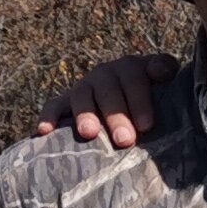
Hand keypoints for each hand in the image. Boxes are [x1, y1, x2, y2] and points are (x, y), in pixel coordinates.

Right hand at [37, 53, 171, 148]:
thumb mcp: (161, 75)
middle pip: (107, 92)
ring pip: (81, 98)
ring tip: (88, 133)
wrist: (130, 92)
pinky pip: (53, 106)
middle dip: (115, 115)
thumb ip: (163, 69)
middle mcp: (104, 74)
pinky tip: (43, 132)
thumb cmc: (153, 91)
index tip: (147, 125)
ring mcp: (83, 87)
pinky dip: (48, 117)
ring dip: (84, 115)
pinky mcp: (65, 102)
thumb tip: (160, 71)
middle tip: (125, 140)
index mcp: (129, 67)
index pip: (133, 80)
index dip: (139, 101)